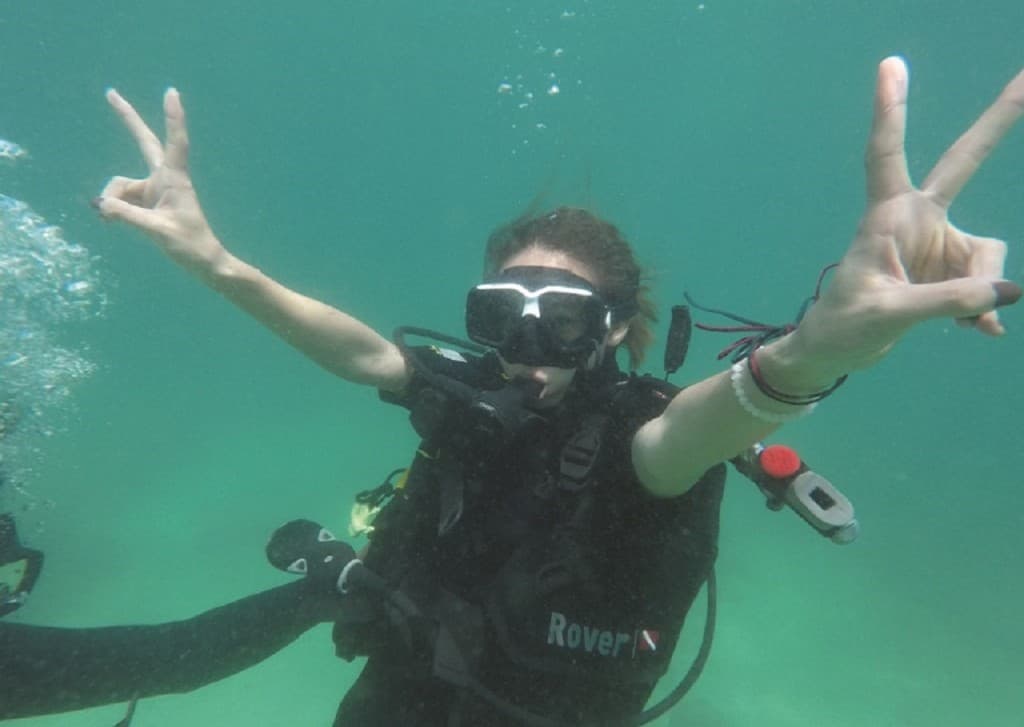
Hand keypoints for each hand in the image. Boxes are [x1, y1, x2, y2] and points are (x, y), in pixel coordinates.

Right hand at [96, 89, 224, 274]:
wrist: (203, 262)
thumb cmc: (190, 245)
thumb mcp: (158, 232)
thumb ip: (127, 216)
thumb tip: (100, 204)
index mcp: (175, 179)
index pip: (174, 142)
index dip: (173, 117)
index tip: (171, 92)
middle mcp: (163, 179)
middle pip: (143, 141)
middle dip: (128, 119)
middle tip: (111, 93)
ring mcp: (154, 190)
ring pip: (120, 186)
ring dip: (112, 201)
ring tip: (112, 222)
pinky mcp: (147, 203)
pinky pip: (120, 200)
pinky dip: (113, 209)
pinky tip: (110, 221)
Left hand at [781, 57, 1023, 382]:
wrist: (836, 351)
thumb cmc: (844, 326)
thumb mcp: (890, 314)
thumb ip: (947, 301)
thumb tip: (1007, 293)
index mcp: (887, 217)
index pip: (886, 155)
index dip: (891, 111)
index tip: (891, 66)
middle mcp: (917, 220)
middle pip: (962, 162)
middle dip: (998, 120)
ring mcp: (937, 244)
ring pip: (986, 255)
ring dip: (978, 293)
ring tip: (961, 324)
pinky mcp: (949, 269)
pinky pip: (985, 283)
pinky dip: (982, 308)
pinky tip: (976, 331)